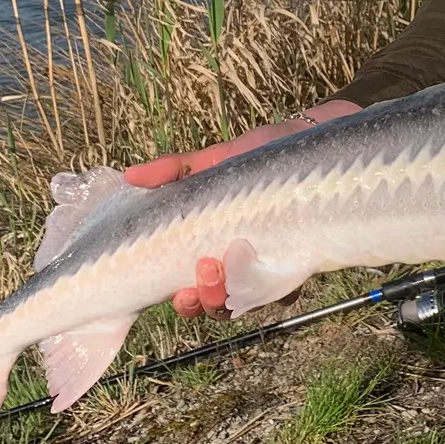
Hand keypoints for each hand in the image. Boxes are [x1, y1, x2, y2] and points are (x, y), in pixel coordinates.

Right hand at [123, 99, 361, 318]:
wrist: (316, 139)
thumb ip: (174, 170)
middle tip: (204, 274)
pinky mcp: (304, 259)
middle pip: (219, 304)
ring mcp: (274, 264)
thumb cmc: (263, 154)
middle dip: (206, 301)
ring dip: (232, 298)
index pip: (194, 287)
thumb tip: (129, 175)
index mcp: (217, 247)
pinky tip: (265, 272)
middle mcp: (243, 263)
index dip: (185, 299)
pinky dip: (272, 290)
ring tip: (226, 270)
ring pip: (249, 302)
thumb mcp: (214, 161)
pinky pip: (285, 288)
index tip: (177, 291)